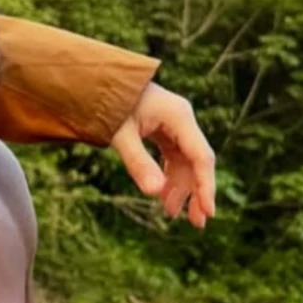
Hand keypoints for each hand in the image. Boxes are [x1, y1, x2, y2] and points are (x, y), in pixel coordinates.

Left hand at [109, 82, 215, 228]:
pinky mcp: (162, 128)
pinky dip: (168, 175)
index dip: (205, 186)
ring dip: (180, 187)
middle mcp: (181, 119)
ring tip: (171, 213)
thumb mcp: (119, 133)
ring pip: (184, 161)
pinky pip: (172, 156)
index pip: (201, 156)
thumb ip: (137, 161)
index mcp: (178, 116)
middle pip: (196, 161)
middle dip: (195, 192)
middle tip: (195, 224)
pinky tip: (163, 195)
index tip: (208, 212)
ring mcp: (172, 123)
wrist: (94, 79)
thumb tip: (155, 194)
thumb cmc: (106, 101)